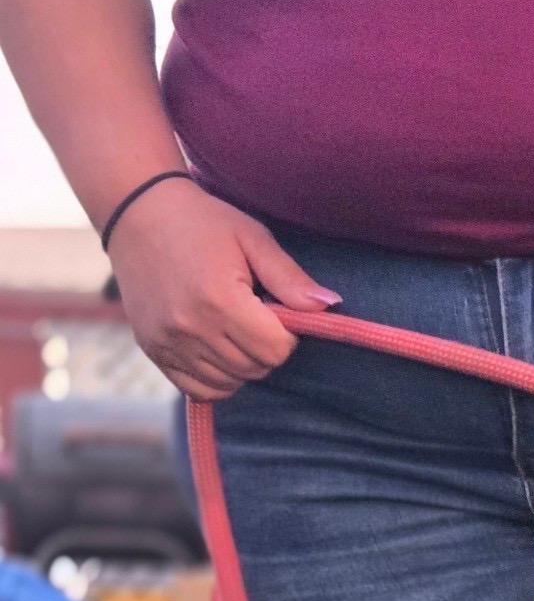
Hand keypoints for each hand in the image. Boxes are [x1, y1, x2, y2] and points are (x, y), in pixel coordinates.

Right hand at [108, 177, 340, 400]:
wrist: (136, 210)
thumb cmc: (203, 221)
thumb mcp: (252, 238)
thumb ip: (290, 278)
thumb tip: (331, 306)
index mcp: (220, 300)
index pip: (276, 350)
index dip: (285, 335)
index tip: (273, 311)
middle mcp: (191, 327)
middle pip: (255, 369)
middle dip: (265, 348)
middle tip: (253, 315)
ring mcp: (168, 342)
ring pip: (230, 383)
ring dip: (242, 363)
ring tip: (232, 327)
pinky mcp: (153, 350)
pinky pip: (199, 389)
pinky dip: (216, 378)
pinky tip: (216, 348)